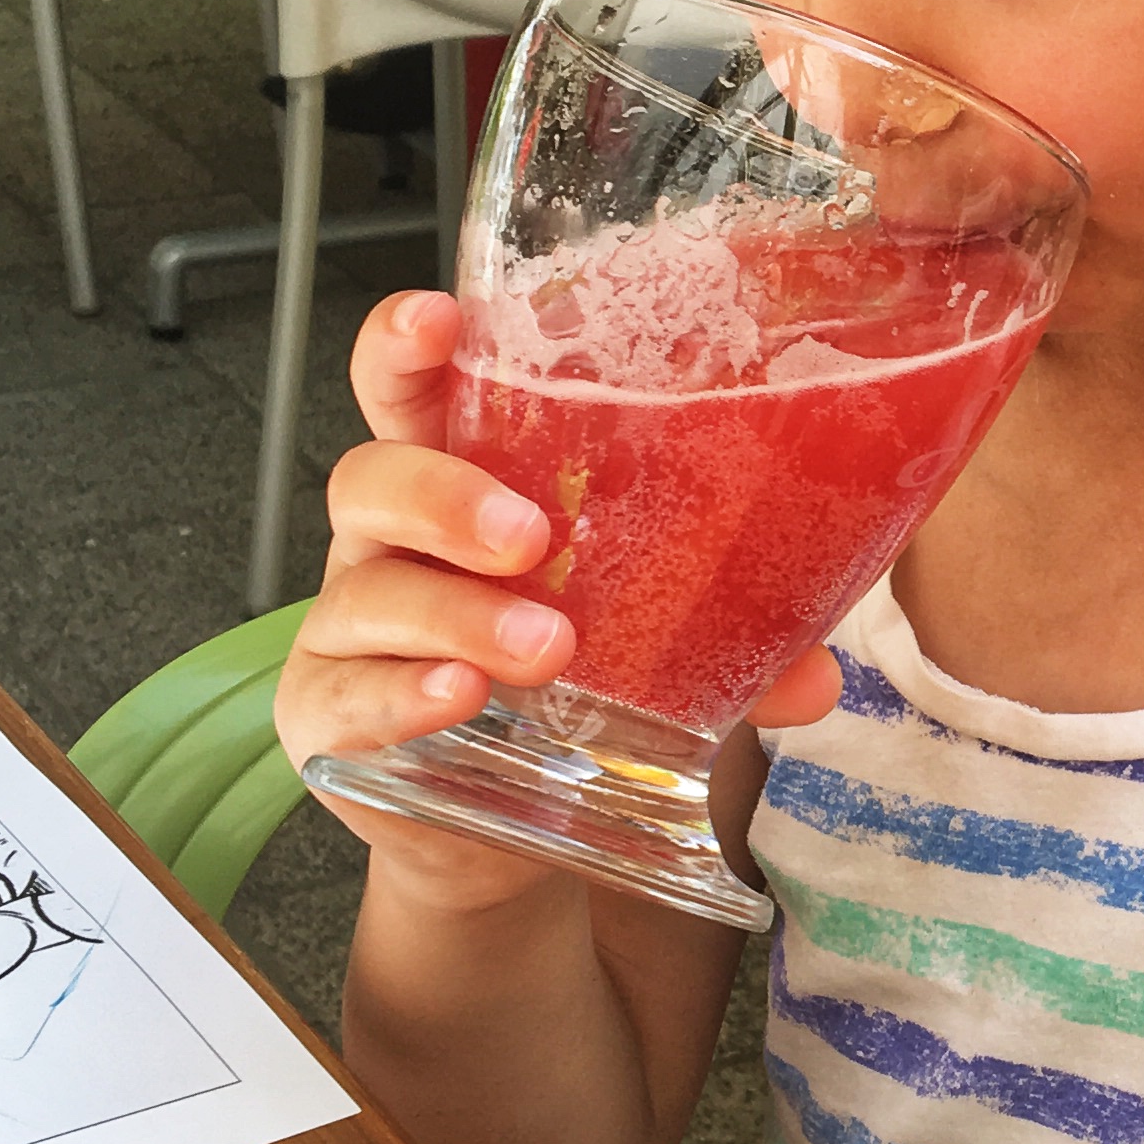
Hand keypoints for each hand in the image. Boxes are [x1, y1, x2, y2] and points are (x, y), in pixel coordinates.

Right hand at [274, 290, 839, 913]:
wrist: (495, 823)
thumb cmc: (566, 682)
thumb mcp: (650, 642)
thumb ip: (729, 641)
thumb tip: (818, 678)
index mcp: (461, 482)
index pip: (412, 389)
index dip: (406, 345)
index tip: (437, 319)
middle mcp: (390, 544)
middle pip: (373, 479)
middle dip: (445, 496)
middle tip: (530, 537)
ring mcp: (348, 631)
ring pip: (368, 593)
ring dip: (455, 613)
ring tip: (542, 648)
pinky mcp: (325, 717)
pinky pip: (341, 696)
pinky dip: (400, 696)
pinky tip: (457, 700)